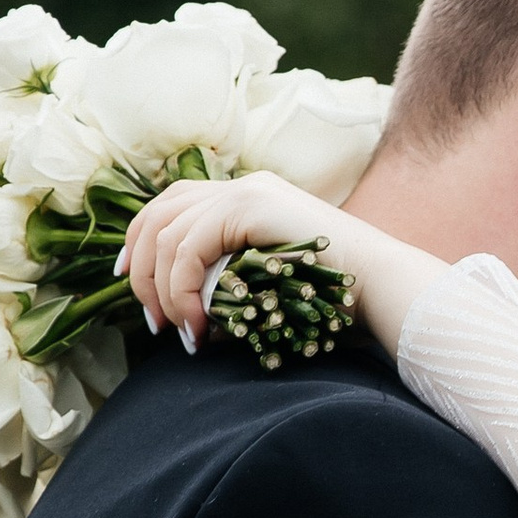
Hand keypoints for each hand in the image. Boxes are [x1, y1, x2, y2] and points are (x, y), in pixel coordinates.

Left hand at [120, 175, 450, 358]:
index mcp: (250, 198)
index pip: (174, 205)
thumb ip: (230, 289)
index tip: (132, 283)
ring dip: (162, 289)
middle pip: (159, 211)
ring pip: (167, 231)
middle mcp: (244, 185)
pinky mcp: (252, 205)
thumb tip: (190, 320)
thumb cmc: (338, 302)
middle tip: (152, 320)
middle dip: (142, 268)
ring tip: (182, 333)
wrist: (384, 290)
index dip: (142, 242)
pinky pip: (188, 247)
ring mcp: (248, 190)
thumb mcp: (271, 289)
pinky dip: (181, 290)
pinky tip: (198, 325)